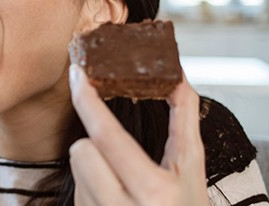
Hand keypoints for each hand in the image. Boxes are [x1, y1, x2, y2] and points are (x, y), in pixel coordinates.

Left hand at [68, 65, 208, 205]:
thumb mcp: (192, 169)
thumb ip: (183, 120)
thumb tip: (177, 77)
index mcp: (153, 192)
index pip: (107, 137)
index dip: (87, 101)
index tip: (78, 75)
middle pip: (81, 150)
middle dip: (95, 143)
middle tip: (120, 157)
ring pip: (77, 168)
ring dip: (93, 166)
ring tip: (123, 185)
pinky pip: (76, 189)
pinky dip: (90, 186)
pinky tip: (114, 199)